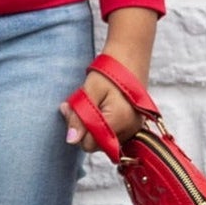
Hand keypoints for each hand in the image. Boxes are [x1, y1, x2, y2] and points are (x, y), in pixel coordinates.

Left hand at [60, 7, 157, 154]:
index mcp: (119, 121)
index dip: (76, 129)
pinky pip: (112, 134)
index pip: (89, 144)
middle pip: (96, 144)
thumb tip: (71, 140)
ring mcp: (134, 129)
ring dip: (93, 127)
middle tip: (79, 105)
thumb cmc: (108, 73)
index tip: (71, 109)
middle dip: (83, 128)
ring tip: (92, 105)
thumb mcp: (89, 91)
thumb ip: (80, 117)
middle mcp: (130, 129)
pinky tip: (101, 110)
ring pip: (103, 140)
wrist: (129, 59)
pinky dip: (103, 125)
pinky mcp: (134, 126)